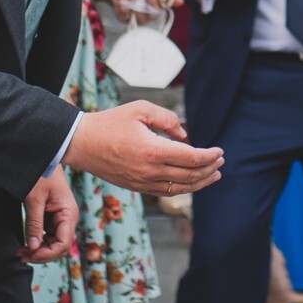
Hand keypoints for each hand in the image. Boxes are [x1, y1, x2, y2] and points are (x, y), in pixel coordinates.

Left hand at [19, 170, 77, 263]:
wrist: (42, 157)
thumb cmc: (40, 174)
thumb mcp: (34, 199)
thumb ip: (33, 224)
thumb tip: (33, 246)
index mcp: (69, 214)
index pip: (63, 243)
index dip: (47, 253)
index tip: (30, 253)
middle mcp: (67, 218)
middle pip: (59, 247)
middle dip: (41, 254)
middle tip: (21, 256)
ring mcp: (60, 219)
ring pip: (52, 244)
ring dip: (38, 250)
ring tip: (20, 252)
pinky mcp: (52, 217)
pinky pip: (47, 236)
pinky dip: (37, 242)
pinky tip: (25, 245)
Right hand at [64, 102, 224, 194]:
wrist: (80, 143)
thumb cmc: (110, 122)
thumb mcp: (140, 110)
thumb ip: (167, 119)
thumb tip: (185, 135)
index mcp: (154, 151)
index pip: (193, 158)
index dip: (210, 156)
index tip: (220, 151)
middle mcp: (150, 171)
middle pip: (191, 175)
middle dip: (210, 168)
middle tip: (221, 161)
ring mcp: (143, 182)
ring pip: (181, 188)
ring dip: (201, 182)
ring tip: (215, 175)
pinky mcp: (136, 187)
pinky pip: (166, 192)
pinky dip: (183, 188)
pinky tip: (191, 182)